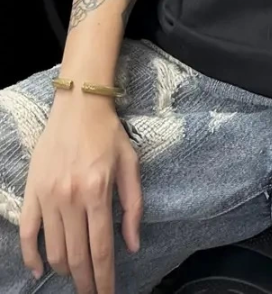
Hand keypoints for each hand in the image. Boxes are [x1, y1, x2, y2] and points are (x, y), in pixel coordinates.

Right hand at [19, 92, 141, 293]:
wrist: (78, 106)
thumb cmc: (108, 134)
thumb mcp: (131, 164)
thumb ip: (133, 206)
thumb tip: (132, 245)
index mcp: (98, 192)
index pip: (101, 249)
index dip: (105, 278)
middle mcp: (71, 199)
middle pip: (77, 256)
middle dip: (86, 281)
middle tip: (93, 293)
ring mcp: (48, 197)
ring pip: (53, 250)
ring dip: (64, 271)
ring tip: (75, 278)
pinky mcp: (32, 192)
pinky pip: (27, 233)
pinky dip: (31, 256)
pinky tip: (39, 270)